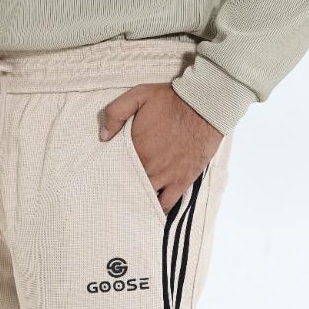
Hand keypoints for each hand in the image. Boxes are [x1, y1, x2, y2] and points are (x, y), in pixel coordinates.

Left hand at [99, 83, 223, 215]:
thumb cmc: (172, 99)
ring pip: (144, 198)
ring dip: (137, 202)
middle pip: (128, 186)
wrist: (205, 105)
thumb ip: (115, 113)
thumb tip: (103, 136)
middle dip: (121, 191)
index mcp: (135, 147)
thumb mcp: (138, 95)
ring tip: (130, 206)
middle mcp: (148, 166)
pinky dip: (158, 212)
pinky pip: (166, 206)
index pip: (115, 168)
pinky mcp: (181, 182)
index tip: (106, 177)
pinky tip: (150, 214)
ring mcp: (165, 177)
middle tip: (114, 196)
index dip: (110, 173)